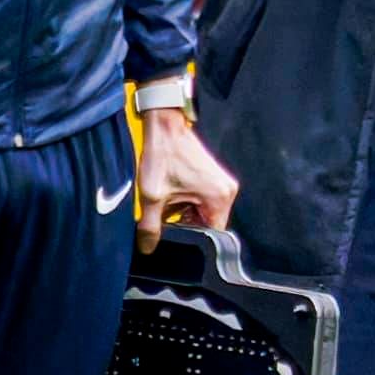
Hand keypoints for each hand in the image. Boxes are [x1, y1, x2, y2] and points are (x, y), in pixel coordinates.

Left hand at [134, 110, 239, 254]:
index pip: (212, 235)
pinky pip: (203, 202)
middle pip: (208, 225)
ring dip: (185, 214)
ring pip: (204, 214)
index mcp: (219, 198)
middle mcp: (227, 192)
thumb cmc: (163, 155)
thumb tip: (148, 248)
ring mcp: (222, 184)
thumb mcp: (152, 197)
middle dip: (186, 225)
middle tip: (166, 217)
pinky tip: (172, 197)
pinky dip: (187, 204)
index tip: (174, 237)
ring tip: (168, 202)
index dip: (192, 239)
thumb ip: (150, 228)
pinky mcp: (214, 179)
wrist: (165, 127)